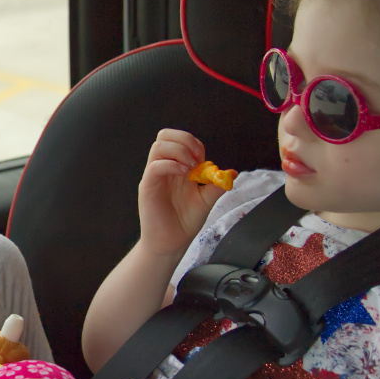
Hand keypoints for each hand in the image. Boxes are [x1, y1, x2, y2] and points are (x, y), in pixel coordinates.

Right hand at [138, 129, 225, 256]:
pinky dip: (171, 164)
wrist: (172, 242)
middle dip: (184, 140)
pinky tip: (183, 174)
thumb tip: (232, 173)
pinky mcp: (148, 187)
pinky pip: (155, 166)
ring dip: (178, 151)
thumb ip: (217, 185)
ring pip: (158, 146)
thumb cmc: (185, 222)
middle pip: (165, 136)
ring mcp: (155, 176)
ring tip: (190, 168)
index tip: (204, 160)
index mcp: (177, 167)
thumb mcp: (206, 200)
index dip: (194, 144)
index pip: (180, 140)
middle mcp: (164, 168)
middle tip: (197, 159)